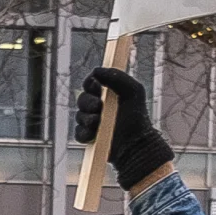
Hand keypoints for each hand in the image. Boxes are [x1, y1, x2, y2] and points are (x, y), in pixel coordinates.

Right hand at [81, 65, 174, 185]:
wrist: (135, 144)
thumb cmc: (137, 117)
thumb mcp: (133, 91)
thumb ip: (118, 77)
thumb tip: (96, 70)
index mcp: (107, 93)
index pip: (91, 84)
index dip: (90, 84)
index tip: (96, 86)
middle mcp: (98, 107)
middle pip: (82, 99)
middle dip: (87, 102)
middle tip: (98, 107)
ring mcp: (91, 123)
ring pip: (79, 116)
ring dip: (87, 118)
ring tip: (98, 123)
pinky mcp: (88, 137)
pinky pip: (78, 133)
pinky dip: (84, 133)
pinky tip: (93, 134)